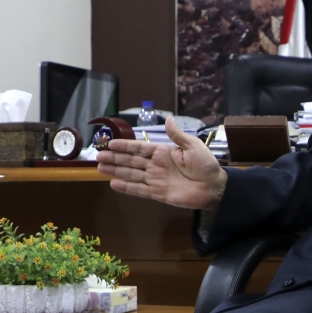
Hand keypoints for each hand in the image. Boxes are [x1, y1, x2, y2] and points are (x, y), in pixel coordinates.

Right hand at [96, 115, 227, 210]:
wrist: (214, 187)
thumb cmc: (206, 165)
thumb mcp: (193, 146)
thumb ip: (178, 135)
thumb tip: (168, 119)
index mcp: (164, 152)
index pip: (140, 148)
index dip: (125, 146)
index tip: (110, 144)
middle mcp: (157, 165)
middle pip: (131, 161)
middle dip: (115, 159)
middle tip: (98, 157)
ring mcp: (156, 179)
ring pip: (132, 174)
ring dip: (116, 171)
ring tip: (100, 168)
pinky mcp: (158, 193)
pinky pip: (139, 190)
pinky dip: (127, 187)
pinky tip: (114, 184)